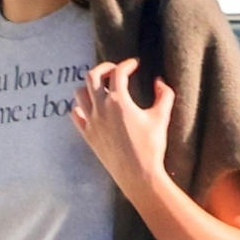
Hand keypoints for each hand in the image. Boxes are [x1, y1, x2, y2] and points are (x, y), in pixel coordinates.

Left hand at [71, 58, 175, 196]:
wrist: (138, 175)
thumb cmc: (151, 147)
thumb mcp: (162, 118)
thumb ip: (164, 95)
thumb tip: (159, 82)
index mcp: (119, 101)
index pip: (118, 72)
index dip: (127, 64)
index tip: (135, 64)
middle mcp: (101, 109)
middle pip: (92, 76)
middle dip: (103, 68)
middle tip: (114, 71)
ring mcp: (91, 122)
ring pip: (79, 93)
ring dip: (89, 86)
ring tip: (101, 88)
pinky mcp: (88, 136)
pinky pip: (75, 115)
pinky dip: (80, 107)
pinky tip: (91, 108)